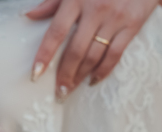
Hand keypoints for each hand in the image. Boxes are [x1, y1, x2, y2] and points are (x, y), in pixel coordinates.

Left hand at [27, 0, 158, 98]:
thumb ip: (53, 1)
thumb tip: (29, 16)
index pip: (56, 32)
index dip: (45, 55)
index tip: (35, 74)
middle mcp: (95, 10)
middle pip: (76, 50)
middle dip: (65, 74)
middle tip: (58, 92)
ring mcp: (115, 18)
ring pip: (94, 55)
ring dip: (80, 76)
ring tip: (70, 89)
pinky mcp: (133, 24)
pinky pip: (116, 53)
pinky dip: (104, 70)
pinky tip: (94, 80)